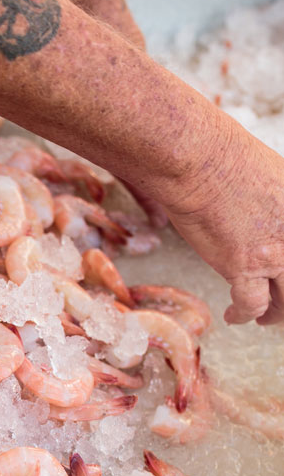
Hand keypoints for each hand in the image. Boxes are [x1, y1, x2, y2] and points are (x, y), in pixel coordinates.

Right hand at [162, 121, 283, 324]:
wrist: (200, 161)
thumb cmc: (224, 159)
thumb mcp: (275, 179)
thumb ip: (280, 207)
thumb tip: (272, 222)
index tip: (283, 276)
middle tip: (280, 303)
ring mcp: (276, 252)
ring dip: (275, 313)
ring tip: (265, 316)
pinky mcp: (246, 267)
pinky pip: (252, 304)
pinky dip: (242, 314)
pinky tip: (234, 315)